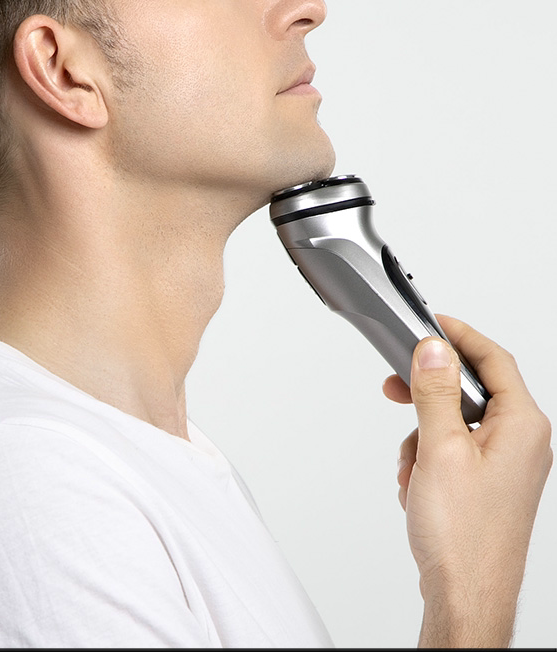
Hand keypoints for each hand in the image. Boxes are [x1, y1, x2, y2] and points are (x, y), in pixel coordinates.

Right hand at [382, 315, 551, 647]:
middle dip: (429, 392)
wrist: (466, 595)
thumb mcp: (440, 448)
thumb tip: (434, 351)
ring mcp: (506, 466)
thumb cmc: (463, 536)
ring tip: (412, 465)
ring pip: (455, 422)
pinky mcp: (488, 485)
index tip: (431, 324)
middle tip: (398, 385)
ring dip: (422, 436)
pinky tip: (418, 485)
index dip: (459, 335)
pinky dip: (427, 459)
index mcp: (522, 426)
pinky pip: (452, 451)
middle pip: (472, 390)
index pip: (493, 359)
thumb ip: (436, 392)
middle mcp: (521, 443)